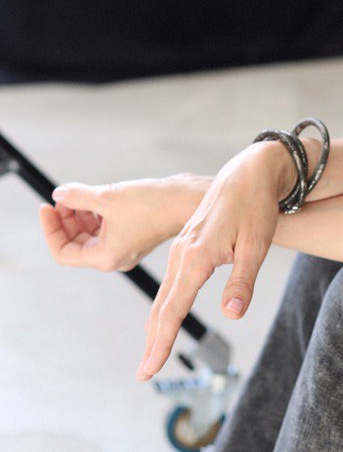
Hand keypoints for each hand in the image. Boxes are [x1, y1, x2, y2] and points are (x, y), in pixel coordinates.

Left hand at [39, 174, 207, 272]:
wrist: (187, 200)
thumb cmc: (154, 205)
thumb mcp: (107, 197)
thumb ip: (78, 197)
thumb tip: (59, 194)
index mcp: (105, 257)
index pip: (63, 252)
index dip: (50, 230)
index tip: (46, 208)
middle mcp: (114, 256)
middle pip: (75, 243)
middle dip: (65, 220)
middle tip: (61, 198)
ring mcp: (124, 245)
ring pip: (90, 234)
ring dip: (79, 215)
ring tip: (78, 195)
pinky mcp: (133, 232)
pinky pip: (105, 227)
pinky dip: (95, 213)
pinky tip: (95, 197)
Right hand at [136, 142, 291, 381]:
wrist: (250, 173)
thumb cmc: (256, 207)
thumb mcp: (256, 245)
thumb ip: (243, 280)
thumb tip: (232, 313)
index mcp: (197, 255)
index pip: (174, 308)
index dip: (162, 342)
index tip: (151, 369)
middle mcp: (183, 253)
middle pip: (162, 305)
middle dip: (154, 341)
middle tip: (144, 374)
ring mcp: (182, 247)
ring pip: (164, 294)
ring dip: (156, 325)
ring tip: (152, 354)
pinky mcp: (187, 244)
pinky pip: (170, 281)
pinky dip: (164, 305)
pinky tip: (164, 316)